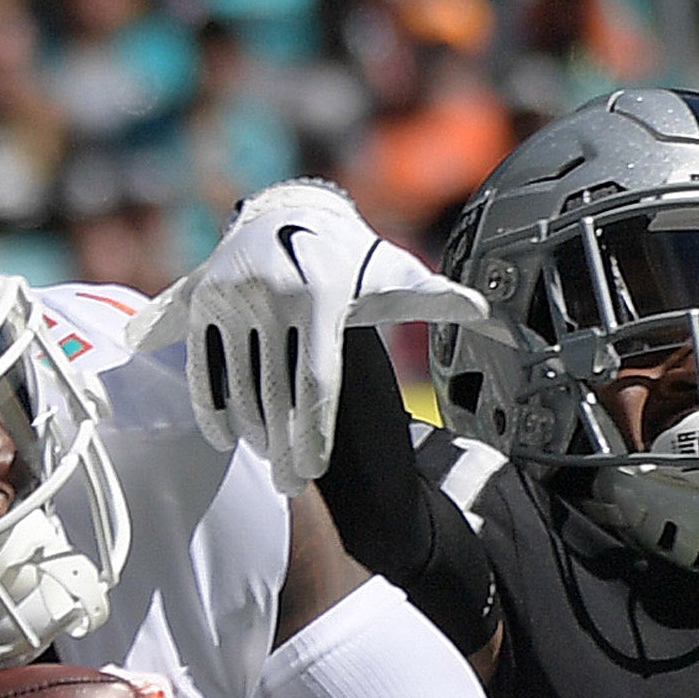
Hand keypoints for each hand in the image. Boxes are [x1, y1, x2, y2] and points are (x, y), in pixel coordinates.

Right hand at [128, 180, 489, 494]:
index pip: (316, 384)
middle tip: (291, 484)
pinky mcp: (199, 299)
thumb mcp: (398, 276)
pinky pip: (203, 368)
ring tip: (269, 458)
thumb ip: (442, 301)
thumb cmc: (353, 261)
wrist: (287, 213)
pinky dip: (212, 408)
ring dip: (251, 434)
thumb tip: (499, 321)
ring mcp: (231, 296)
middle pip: (275, 395)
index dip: (311, 434)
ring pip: (238, 386)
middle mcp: (273, 293)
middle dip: (282, 448)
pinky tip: (227, 437)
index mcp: (323, 295)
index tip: (313, 470)